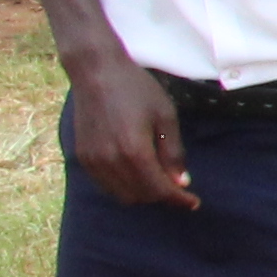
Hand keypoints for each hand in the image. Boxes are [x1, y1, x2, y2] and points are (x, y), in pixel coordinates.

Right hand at [64, 60, 195, 207]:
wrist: (96, 73)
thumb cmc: (136, 90)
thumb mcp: (165, 116)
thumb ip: (172, 153)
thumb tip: (180, 182)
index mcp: (134, 151)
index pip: (159, 189)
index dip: (178, 199)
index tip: (193, 202)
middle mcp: (110, 161)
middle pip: (140, 196)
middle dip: (161, 195)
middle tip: (177, 186)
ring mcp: (93, 161)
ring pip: (121, 195)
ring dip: (142, 193)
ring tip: (158, 178)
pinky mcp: (83, 156)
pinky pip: (105, 185)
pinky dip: (123, 186)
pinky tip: (136, 172)